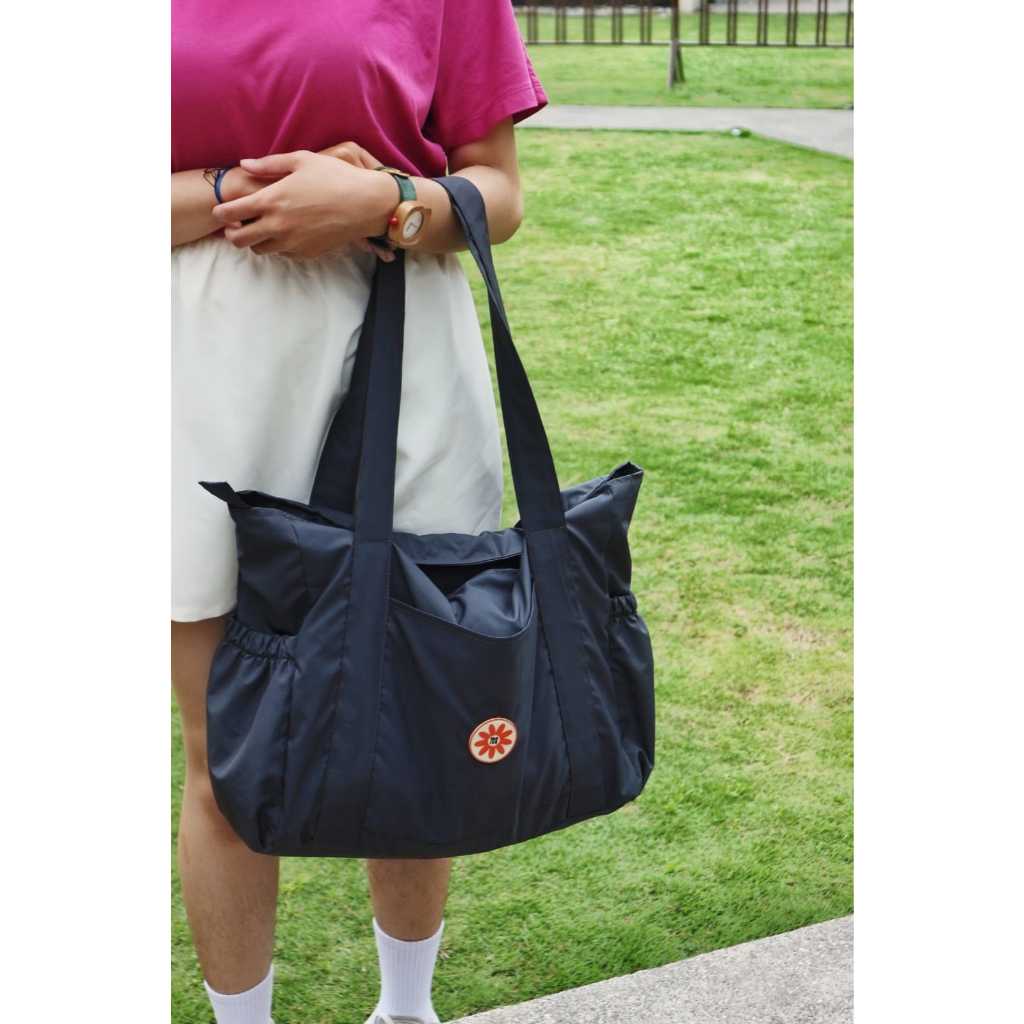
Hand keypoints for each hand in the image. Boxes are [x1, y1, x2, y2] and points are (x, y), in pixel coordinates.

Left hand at [212, 150, 396, 258]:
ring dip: (255, 240)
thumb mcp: (301, 160)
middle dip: (231, 234)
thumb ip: (268, 164)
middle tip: (236, 225)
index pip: (231, 213)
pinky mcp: (306, 253)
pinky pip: (282, 254)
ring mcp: (292, 243)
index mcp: (271, 200)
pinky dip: (278, 246)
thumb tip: (244, 164)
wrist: (366, 204)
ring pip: (260, 250)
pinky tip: (285, 233)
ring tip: (261, 228)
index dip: (221, 212)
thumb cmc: (335, 177)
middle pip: (239, 240)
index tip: (221, 211)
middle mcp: (277, 226)